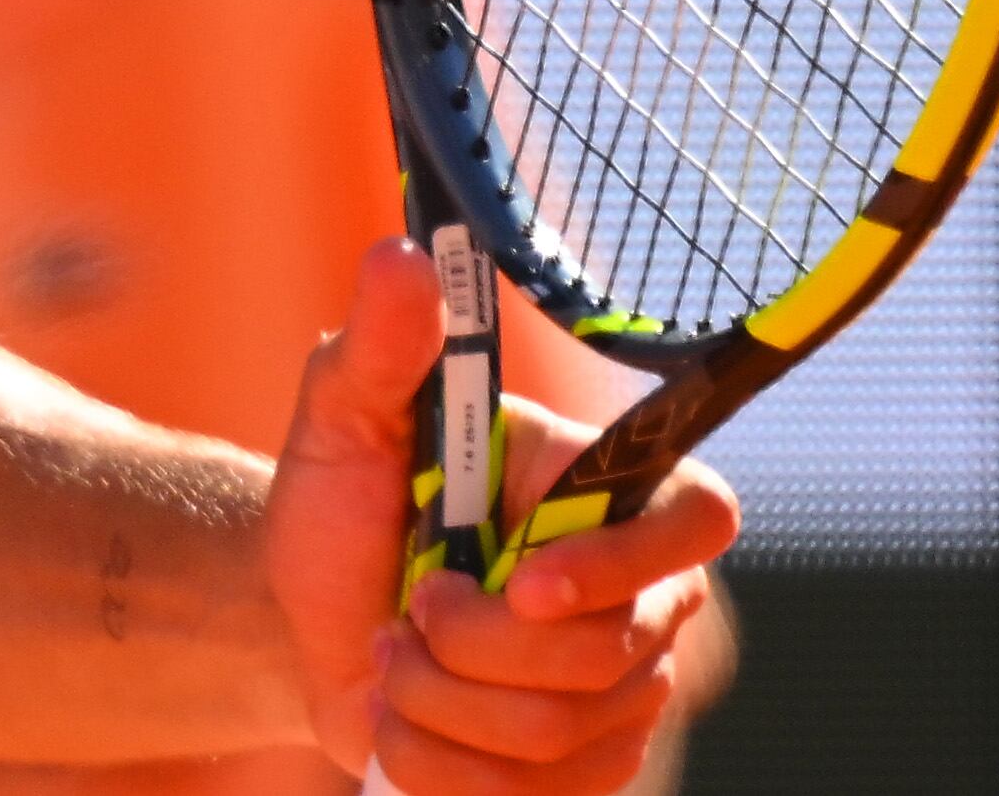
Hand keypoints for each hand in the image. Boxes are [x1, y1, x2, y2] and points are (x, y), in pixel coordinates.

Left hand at [268, 241, 739, 794]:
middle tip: (407, 610)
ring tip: (394, 661)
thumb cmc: (338, 504)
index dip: (623, 564)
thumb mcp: (342, 416)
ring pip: (556, 734)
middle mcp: (642, 594)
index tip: (522, 584)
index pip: (700, 516)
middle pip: (602, 654)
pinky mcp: (590, 770)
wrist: (298, 622)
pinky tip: (405, 726)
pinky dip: (440, 769)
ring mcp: (625, 692)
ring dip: (436, 704)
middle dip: (466, 645)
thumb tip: (402, 254)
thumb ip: (381, 345)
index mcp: (606, 491)